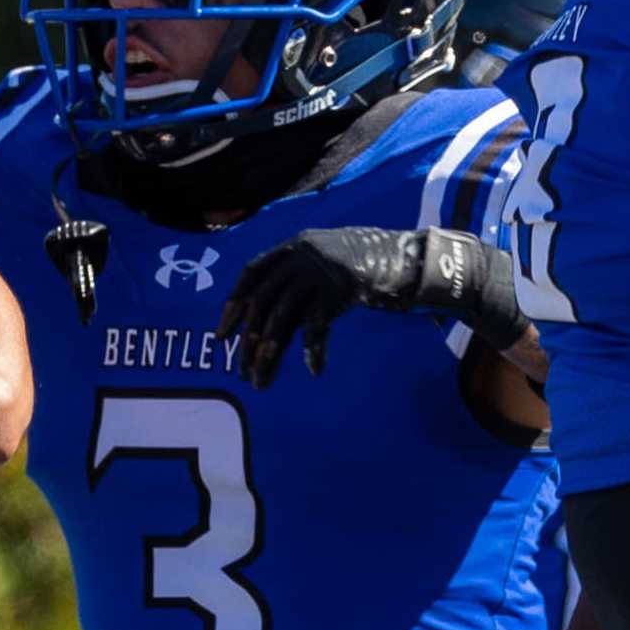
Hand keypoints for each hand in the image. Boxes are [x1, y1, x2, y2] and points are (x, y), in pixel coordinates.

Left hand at [219, 227, 524, 385]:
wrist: (407, 258)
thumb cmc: (362, 268)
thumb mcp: (322, 267)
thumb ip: (296, 285)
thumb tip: (265, 327)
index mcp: (292, 246)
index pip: (251, 274)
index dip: (234, 304)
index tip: (223, 335)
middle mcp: (300, 255)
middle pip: (263, 303)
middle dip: (249, 342)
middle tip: (242, 372)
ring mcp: (320, 271)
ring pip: (282, 319)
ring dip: (269, 355)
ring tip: (262, 383)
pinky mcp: (340, 288)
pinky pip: (317, 326)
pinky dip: (313, 350)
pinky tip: (314, 369)